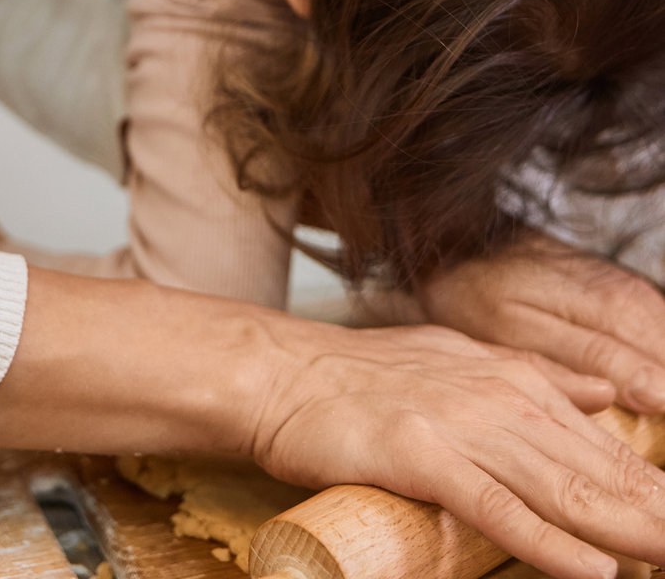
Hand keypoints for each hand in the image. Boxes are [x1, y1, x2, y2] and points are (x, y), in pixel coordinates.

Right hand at [0, 268, 664, 577]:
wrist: (286, 371)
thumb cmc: (366, 375)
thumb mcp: (459, 356)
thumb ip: (534, 374)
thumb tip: (604, 393)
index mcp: (511, 373)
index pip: (602, 441)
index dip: (648, 486)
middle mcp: (499, 394)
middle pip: (595, 469)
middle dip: (650, 512)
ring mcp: (464, 425)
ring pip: (561, 489)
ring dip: (624, 532)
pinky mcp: (426, 457)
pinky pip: (501, 510)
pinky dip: (552, 545)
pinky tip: (593, 570)